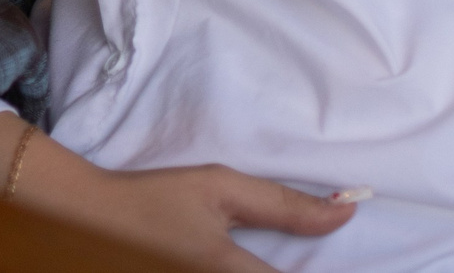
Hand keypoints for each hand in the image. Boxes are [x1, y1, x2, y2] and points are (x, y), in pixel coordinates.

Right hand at [0, 118, 355, 272]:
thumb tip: (346, 213)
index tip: (367, 262)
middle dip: (295, 266)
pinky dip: (250, 269)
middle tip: (300, 255)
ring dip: (274, 268)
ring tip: (276, 255)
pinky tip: (250, 259)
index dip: (326, 270)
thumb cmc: (155, 197)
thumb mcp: (219, 188)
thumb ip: (283, 204)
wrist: (85, 217)